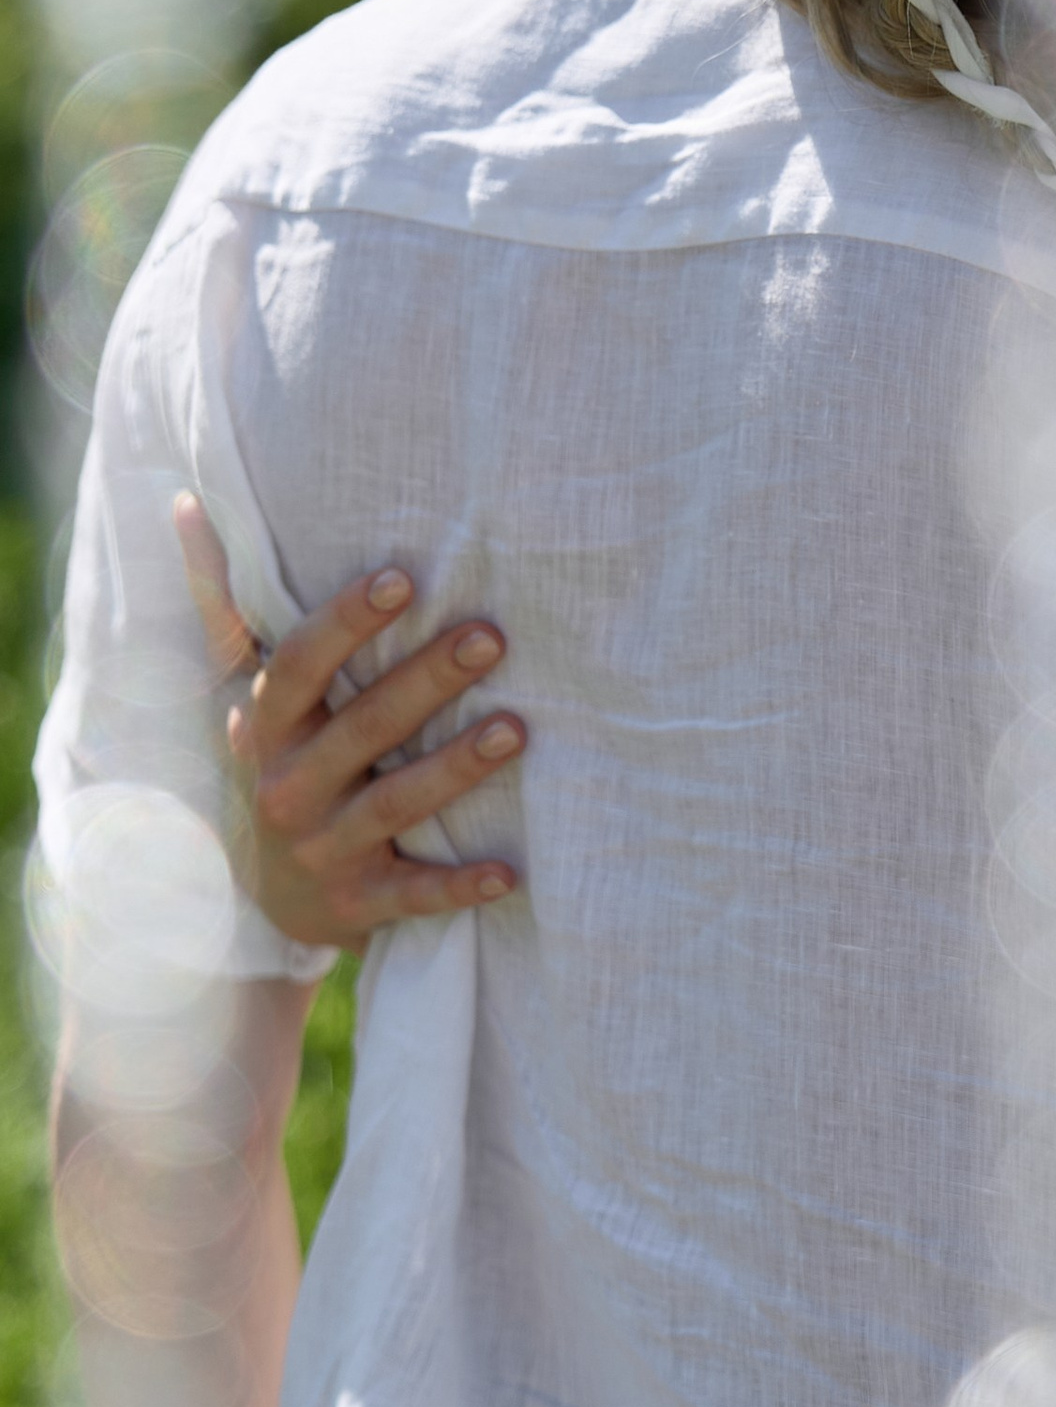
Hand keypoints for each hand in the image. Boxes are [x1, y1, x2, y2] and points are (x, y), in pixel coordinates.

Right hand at [175, 497, 524, 947]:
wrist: (262, 902)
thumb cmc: (273, 766)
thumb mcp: (241, 693)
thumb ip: (224, 605)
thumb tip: (188, 502)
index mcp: (266, 729)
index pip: (300, 667)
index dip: (346, 623)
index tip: (402, 578)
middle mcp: (289, 787)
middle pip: (363, 728)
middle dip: (426, 681)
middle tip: (492, 637)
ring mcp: (324, 849)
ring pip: (394, 803)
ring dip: (456, 768)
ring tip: (517, 728)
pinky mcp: (360, 903)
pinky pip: (414, 894)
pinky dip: (459, 886)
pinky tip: (509, 871)